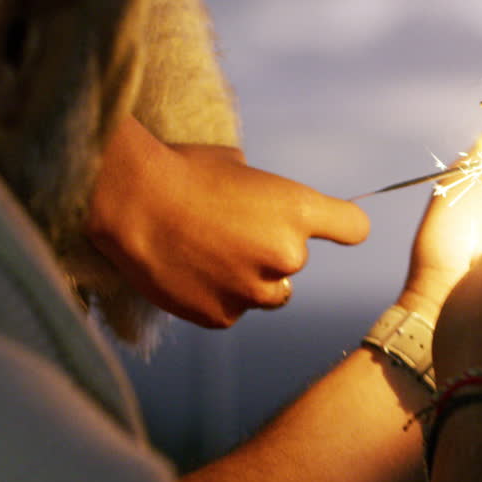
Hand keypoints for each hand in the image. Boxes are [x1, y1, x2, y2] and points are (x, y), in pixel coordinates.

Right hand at [87, 116, 369, 327]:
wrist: (127, 202)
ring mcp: (254, 291)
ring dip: (249, 279)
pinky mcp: (223, 316)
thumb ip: (268, 194)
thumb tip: (269, 206)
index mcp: (297, 210)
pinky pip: (231, 309)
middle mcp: (286, 255)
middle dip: (270, 250)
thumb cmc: (179, 171)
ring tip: (207, 253)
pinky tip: (188, 271)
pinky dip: (215, 295)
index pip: (353, 227)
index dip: (340, 226)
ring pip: (269, 292)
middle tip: (226, 231)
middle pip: (297, 261)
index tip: (330, 226)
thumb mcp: (238, 165)